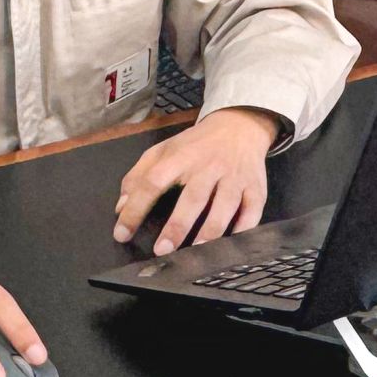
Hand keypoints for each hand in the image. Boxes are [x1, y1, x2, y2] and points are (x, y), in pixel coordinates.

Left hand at [112, 107, 279, 255]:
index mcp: (179, 157)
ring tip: (197, 251)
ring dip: (211, 230)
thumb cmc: (195, 145)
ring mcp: (234, 177)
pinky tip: (232, 243)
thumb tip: (121, 208)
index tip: (122, 233)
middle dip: (177, 226)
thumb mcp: (162, 151)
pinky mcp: (255, 188)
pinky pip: (252, 210)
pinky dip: (244, 228)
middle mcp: (208, 166)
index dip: (136, 208)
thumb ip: (138, 177)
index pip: (153, 182)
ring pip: (225, 205)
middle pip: (192, 197)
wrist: (239, 125)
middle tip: (162, 250)